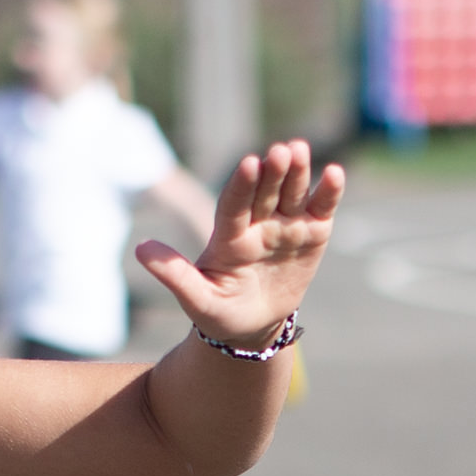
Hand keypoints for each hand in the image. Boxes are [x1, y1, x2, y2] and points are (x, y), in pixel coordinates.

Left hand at [139, 139, 342, 345]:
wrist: (252, 325)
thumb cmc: (219, 313)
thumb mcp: (197, 299)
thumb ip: (174, 274)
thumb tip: (140, 249)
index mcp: (229, 237)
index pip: (234, 205)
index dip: (241, 185)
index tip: (248, 163)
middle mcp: (257, 224)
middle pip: (265, 192)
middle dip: (272, 172)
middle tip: (280, 151)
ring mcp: (285, 226)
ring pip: (291, 193)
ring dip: (297, 172)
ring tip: (300, 149)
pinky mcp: (312, 233)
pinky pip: (321, 209)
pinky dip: (329, 192)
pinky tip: (335, 174)